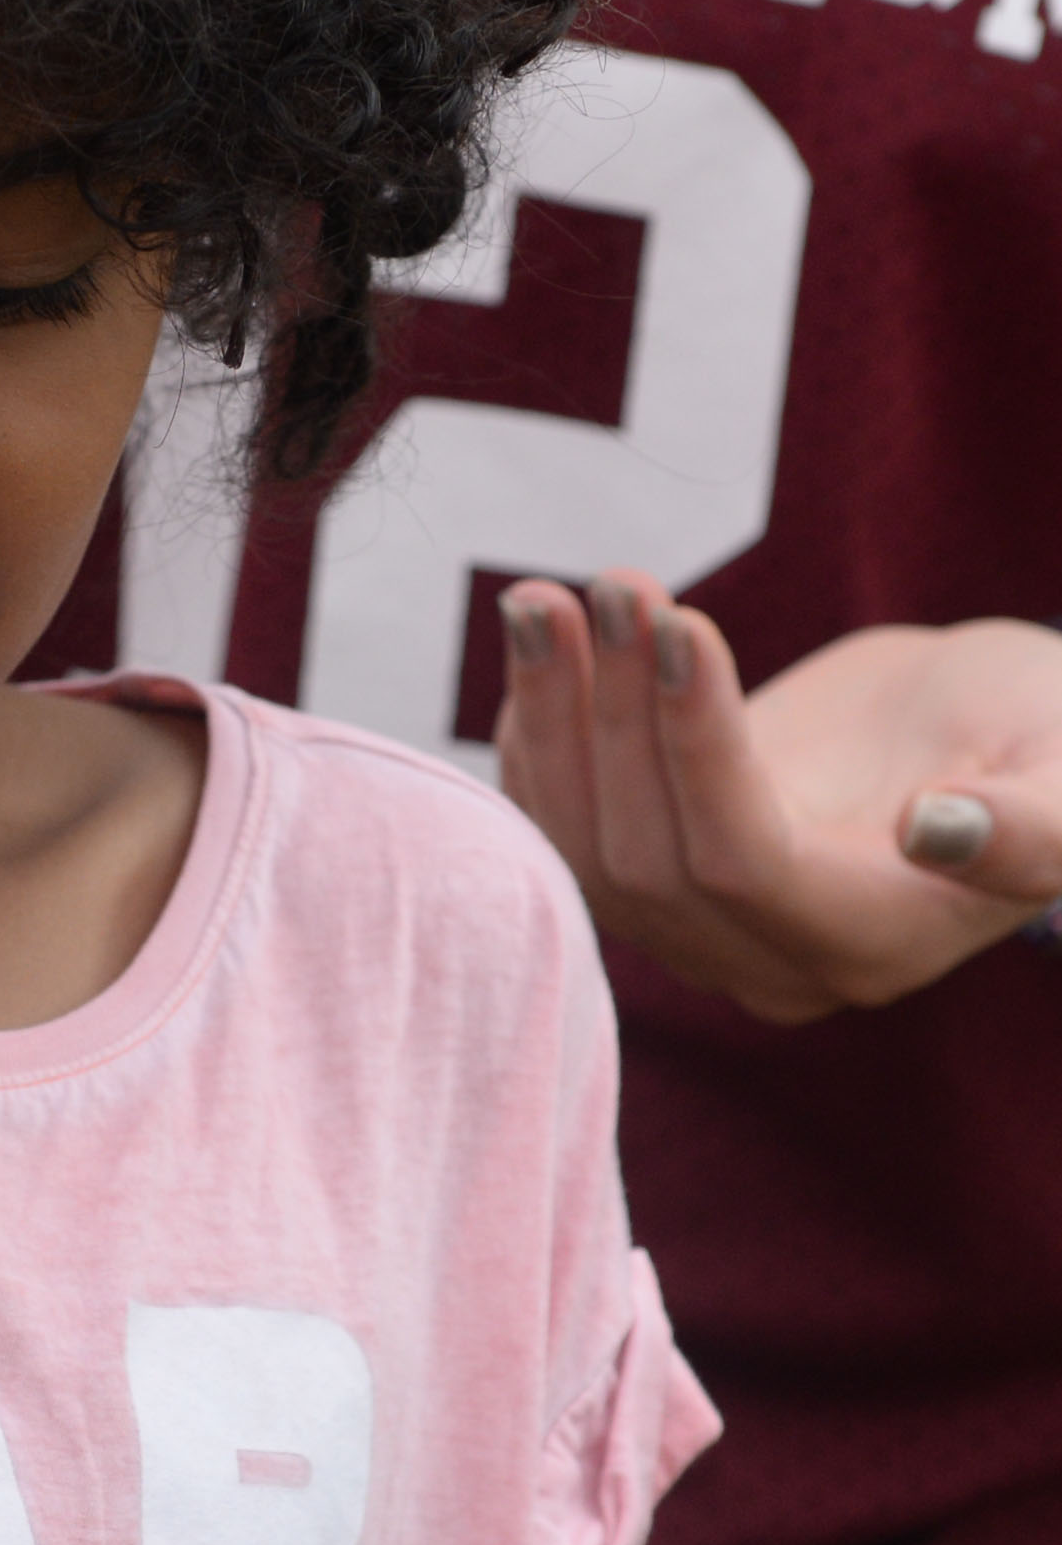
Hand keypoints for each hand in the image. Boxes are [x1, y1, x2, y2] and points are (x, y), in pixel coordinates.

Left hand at [494, 578, 1061, 1024]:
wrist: (986, 734)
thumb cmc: (1048, 739)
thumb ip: (1034, 824)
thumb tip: (940, 830)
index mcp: (873, 943)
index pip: (744, 864)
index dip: (698, 748)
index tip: (680, 621)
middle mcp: (769, 960)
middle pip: (648, 856)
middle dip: (618, 711)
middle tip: (613, 584)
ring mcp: (697, 928)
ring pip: (580, 844)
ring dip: (554, 715)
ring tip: (546, 597)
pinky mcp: (651, 869)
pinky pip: (556, 825)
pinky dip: (535, 734)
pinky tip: (539, 644)